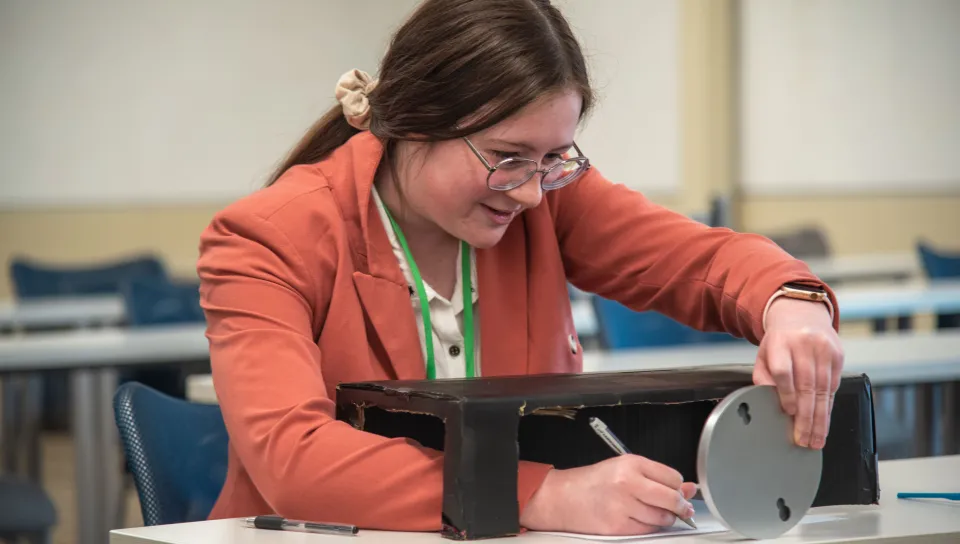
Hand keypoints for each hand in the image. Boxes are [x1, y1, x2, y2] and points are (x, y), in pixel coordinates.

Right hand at [519, 456, 697, 534]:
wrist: (562, 497)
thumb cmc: (592, 482)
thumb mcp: (624, 469)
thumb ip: (657, 477)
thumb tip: (688, 488)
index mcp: (631, 463)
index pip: (673, 477)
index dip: (678, 486)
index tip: (678, 491)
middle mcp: (627, 482)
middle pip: (672, 498)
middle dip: (680, 506)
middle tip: (681, 509)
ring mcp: (623, 506)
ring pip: (662, 518)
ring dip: (664, 518)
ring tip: (653, 512)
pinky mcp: (618, 526)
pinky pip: (648, 530)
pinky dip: (649, 528)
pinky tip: (640, 520)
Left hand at [754, 296, 843, 449]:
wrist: (802, 314)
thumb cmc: (780, 340)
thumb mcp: (764, 354)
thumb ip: (763, 377)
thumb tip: (766, 402)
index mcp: (781, 343)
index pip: (784, 371)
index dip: (787, 393)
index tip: (789, 412)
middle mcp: (804, 345)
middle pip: (807, 385)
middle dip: (806, 417)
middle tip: (804, 439)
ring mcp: (824, 349)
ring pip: (824, 390)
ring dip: (820, 418)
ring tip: (816, 438)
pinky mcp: (838, 355)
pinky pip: (834, 386)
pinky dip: (829, 407)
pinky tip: (824, 422)